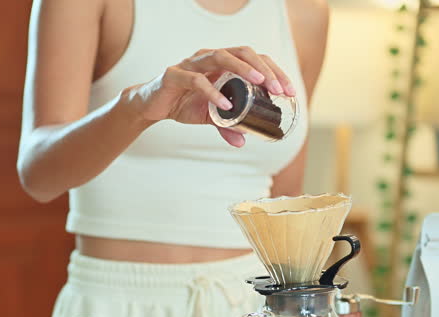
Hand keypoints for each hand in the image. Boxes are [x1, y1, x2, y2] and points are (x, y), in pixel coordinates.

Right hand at [126, 47, 295, 146]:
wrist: (150, 106)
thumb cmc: (182, 104)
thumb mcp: (209, 117)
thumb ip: (226, 125)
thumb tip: (243, 141)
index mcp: (222, 64)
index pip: (254, 59)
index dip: (274, 71)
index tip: (288, 91)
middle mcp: (209, 58)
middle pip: (243, 52)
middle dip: (264, 68)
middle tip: (278, 88)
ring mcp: (191, 64)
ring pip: (222, 56)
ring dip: (243, 69)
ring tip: (259, 83)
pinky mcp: (174, 75)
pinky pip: (197, 80)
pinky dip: (212, 92)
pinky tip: (224, 104)